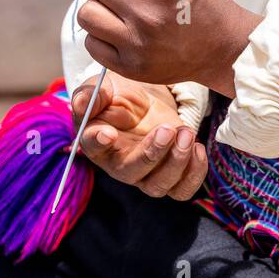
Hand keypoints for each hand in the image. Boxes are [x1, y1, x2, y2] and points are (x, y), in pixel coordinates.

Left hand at [69, 0, 262, 91]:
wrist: (224, 49)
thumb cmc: (202, 4)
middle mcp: (147, 13)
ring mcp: (136, 43)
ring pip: (87, 13)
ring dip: (99, 6)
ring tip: (120, 10)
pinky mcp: (130, 67)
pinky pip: (91, 43)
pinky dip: (100, 34)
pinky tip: (120, 31)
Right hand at [70, 70, 207, 199]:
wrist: (145, 101)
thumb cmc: (118, 96)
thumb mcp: (103, 87)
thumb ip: (92, 95)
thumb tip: (81, 104)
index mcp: (96, 141)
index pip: (92, 145)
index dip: (99, 141)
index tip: (109, 132)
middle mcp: (119, 164)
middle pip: (131, 173)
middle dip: (151, 153)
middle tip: (167, 129)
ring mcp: (146, 173)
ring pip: (159, 186)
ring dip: (176, 162)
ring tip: (186, 133)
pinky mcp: (170, 174)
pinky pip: (183, 189)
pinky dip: (194, 173)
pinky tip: (197, 148)